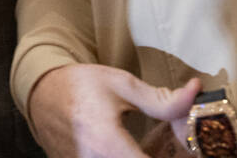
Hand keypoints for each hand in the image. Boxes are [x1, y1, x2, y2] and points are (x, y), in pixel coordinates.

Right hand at [28, 64, 199, 157]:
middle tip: (164, 147)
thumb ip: (162, 100)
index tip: (183, 151)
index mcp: (108, 145)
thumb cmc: (81, 86)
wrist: (41, 93)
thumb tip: (195, 93)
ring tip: (146, 147)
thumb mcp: (122, 85)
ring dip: (139, 157)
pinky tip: (130, 151)